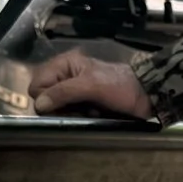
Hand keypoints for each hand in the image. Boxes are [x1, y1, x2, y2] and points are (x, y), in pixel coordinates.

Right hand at [29, 50, 152, 118]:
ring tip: (88, 112)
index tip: (62, 105)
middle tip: (79, 109)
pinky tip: (93, 114)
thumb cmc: (120, 86)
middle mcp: (65, 76)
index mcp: (63, 64)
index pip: (37, 84)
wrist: (146, 96)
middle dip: (60, 108)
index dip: (45, 98)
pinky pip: (70, 114)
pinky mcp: (83, 104)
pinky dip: (79, 117)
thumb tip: (39, 105)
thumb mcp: (91, 85)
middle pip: (44, 98)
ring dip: (71, 114)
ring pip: (56, 109)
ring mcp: (74, 91)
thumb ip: (64, 92)